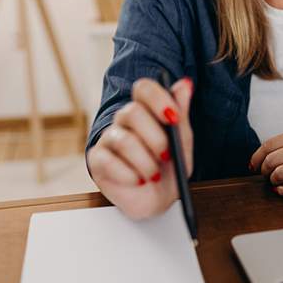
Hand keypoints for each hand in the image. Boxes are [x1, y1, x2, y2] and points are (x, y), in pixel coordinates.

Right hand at [86, 76, 193, 219]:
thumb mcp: (183, 141)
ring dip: (144, 161)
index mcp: (146, 109)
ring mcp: (108, 138)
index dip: (157, 99)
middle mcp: (124, 120)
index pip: (143, 88)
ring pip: (123, 140)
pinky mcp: (97, 160)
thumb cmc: (170, 166)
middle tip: (167, 155)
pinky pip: (108, 161)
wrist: (160, 199)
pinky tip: (138, 181)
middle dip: (155, 138)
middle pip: (132, 112)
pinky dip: (128, 174)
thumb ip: (181, 114)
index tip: (173, 119)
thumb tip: (185, 83)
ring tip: (154, 175)